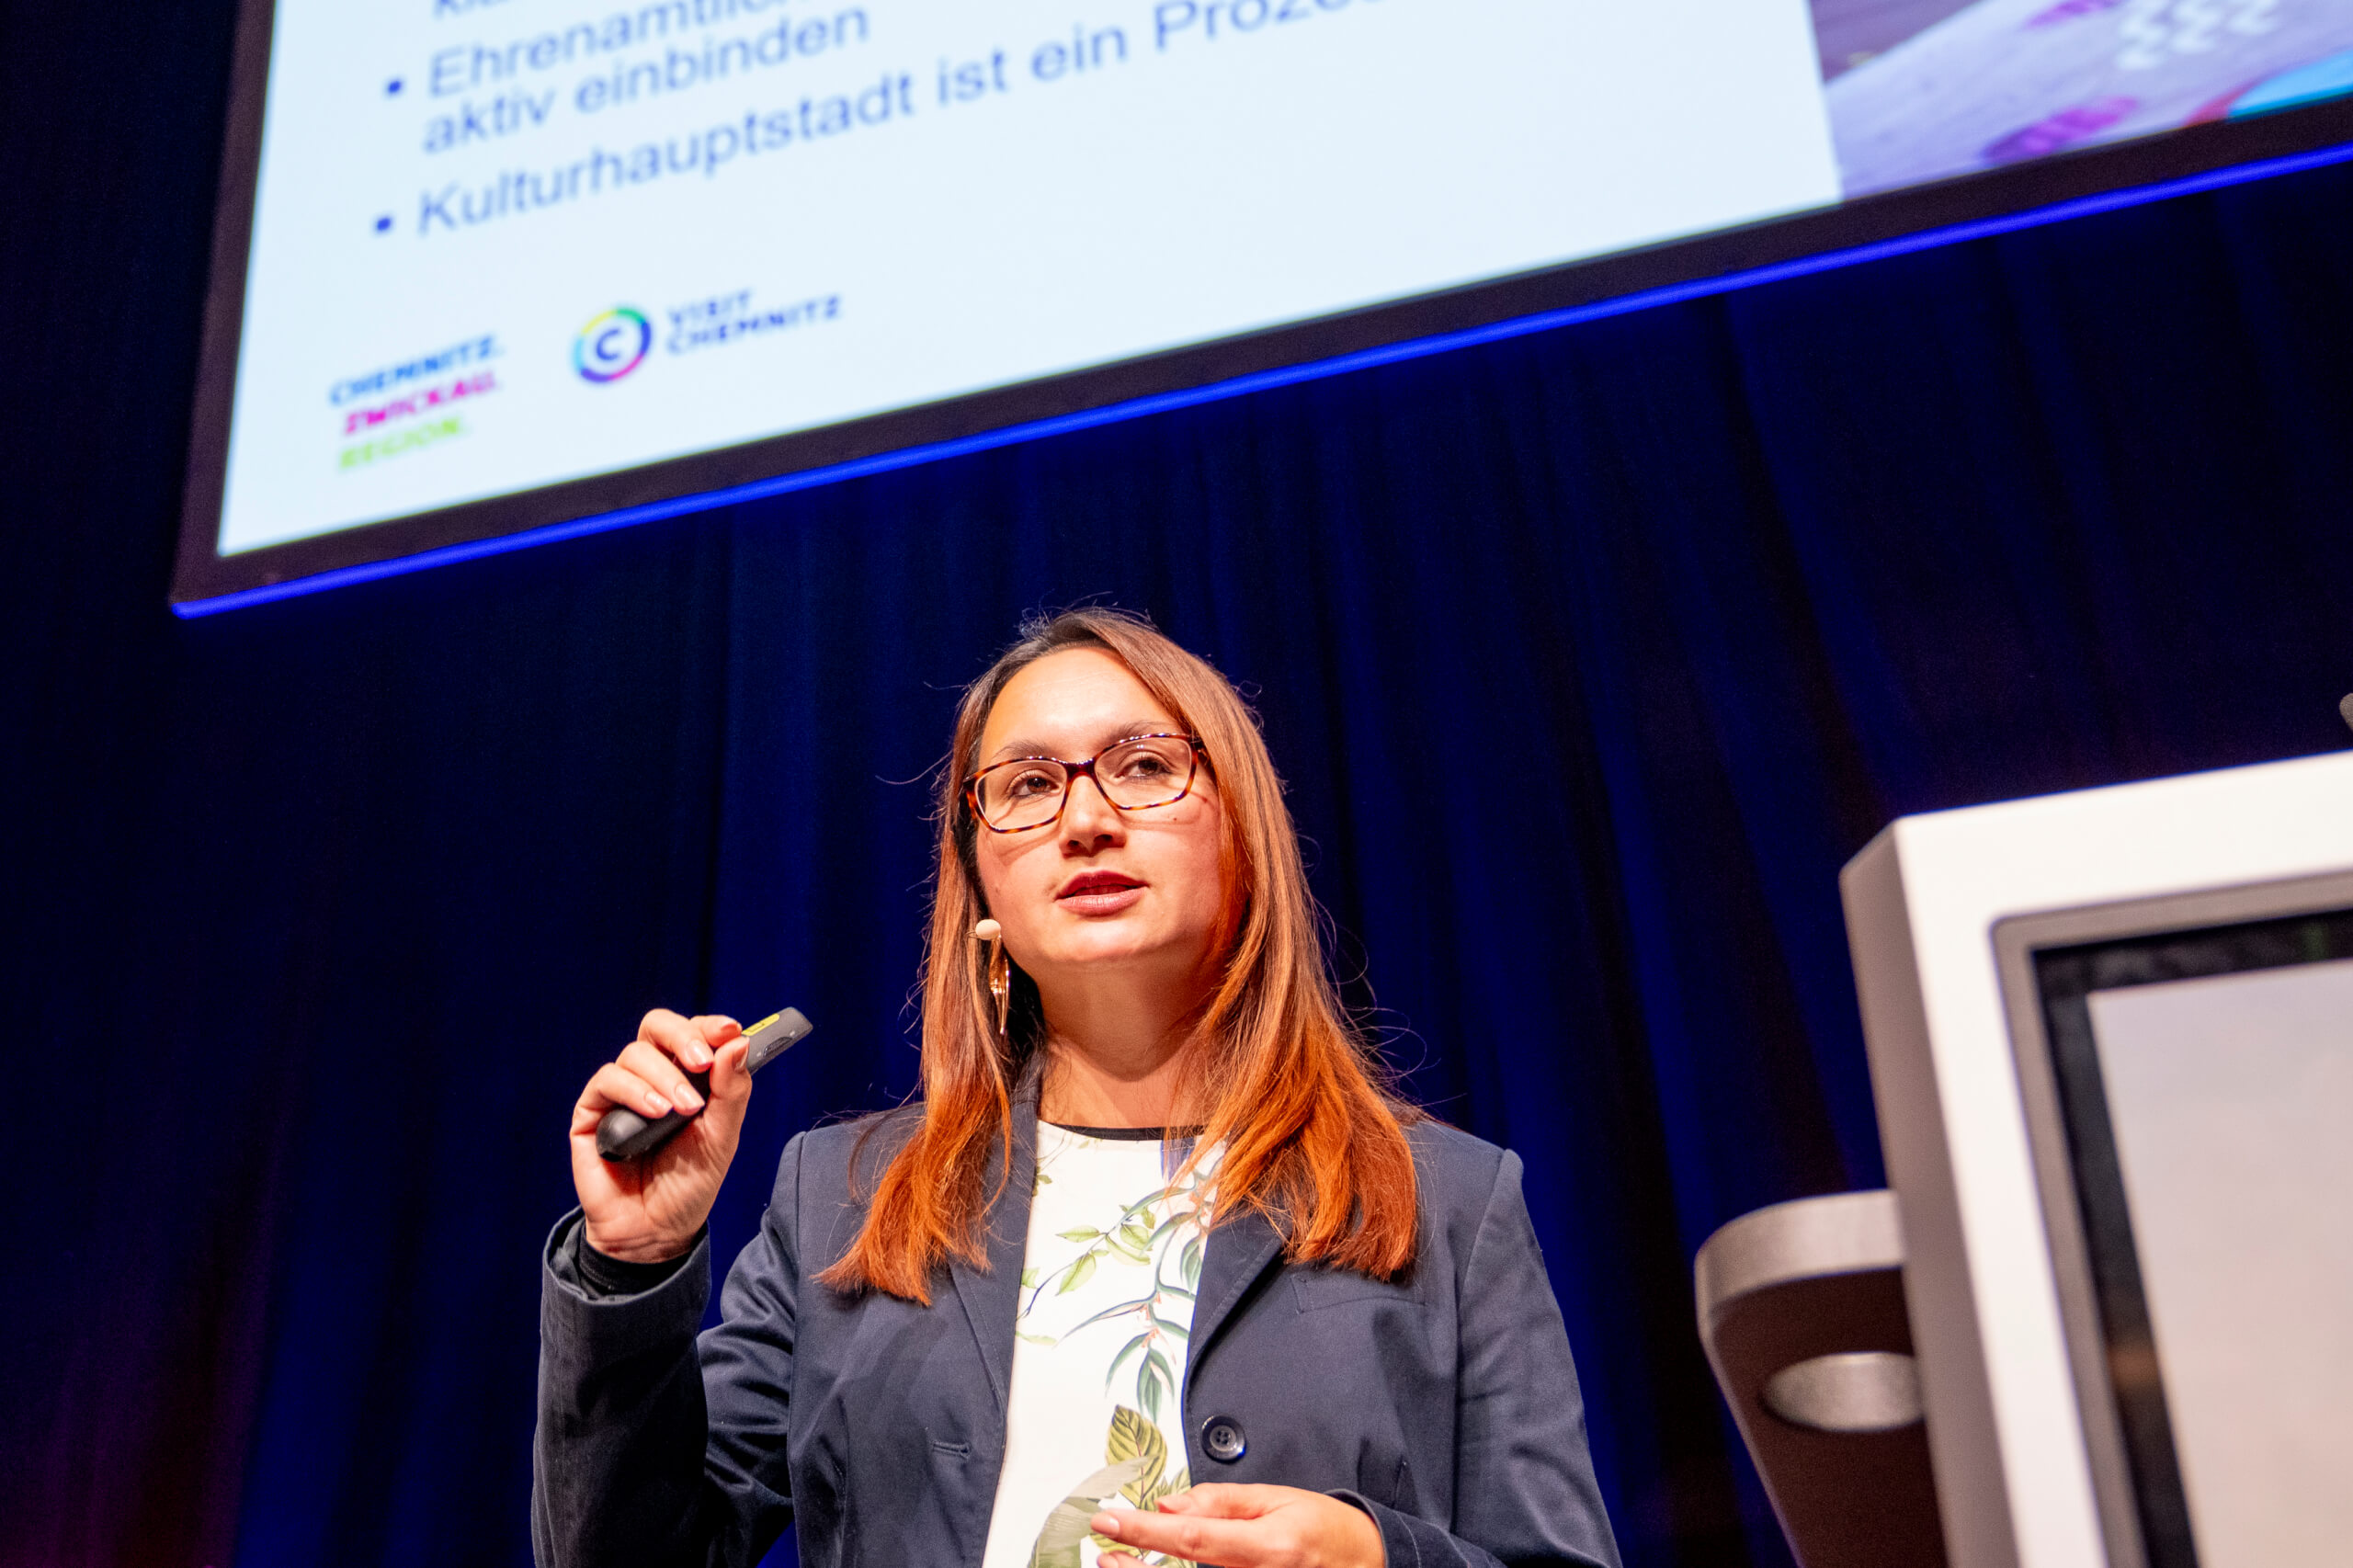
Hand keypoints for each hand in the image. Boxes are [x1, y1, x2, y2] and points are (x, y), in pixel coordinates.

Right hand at [569, 1010, 748, 1262]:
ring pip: (634, 1054)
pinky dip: (634, 1091)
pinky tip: (655, 1113)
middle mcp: (651, 1076)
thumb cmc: (689, 1183)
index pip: (693, 1032)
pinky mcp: (592, 1113)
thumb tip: (739, 1042)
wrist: (656, 1231)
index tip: (731, 1030)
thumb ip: (731, 1090)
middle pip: (657, 1026)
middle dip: (683, 1038)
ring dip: (663, 1077)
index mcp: (685, 1075)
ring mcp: (620, 1093)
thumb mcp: (722, 1137)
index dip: (709, 1025)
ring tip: (681, 1109)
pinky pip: (606, 1081)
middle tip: (702, 1062)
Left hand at [1092, 1484, 1383, 1567]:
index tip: (1108, 1522)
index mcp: (1269, 1547)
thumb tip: (1168, 1507)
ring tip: (1124, 1561)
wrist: (1365, 1564)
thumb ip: (1220, 1504)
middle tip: (1107, 1551)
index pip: (1192, 1539)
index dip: (1144, 1532)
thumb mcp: (1276, 1499)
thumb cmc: (1324, 1530)